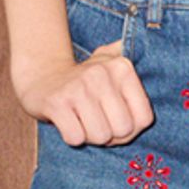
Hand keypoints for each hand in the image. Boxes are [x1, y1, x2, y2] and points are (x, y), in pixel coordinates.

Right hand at [17, 36, 154, 145]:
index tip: (116, 119)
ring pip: (100, 136)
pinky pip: (75, 138)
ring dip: (90, 136)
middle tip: (96, 121)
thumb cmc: (86, 82)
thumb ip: (136, 67)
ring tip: (82, 120)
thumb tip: (147, 50)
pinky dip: (72, 137)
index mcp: (122, 68)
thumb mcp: (112, 65)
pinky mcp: (56, 103)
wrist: (42, 76)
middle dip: (110, 136)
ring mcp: (78, 87)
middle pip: (122, 130)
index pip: (144, 119)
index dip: (131, 130)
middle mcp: (102, 74)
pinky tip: (68, 121)